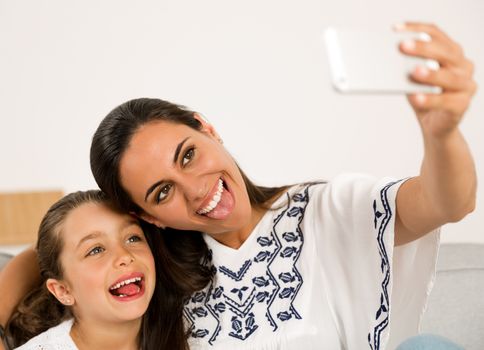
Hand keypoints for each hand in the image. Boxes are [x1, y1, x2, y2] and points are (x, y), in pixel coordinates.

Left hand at [397, 22, 476, 138]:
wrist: (435, 125)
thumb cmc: (424, 96)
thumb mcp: (412, 79)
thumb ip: (407, 67)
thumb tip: (390, 59)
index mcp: (451, 53)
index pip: (436, 34)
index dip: (417, 29)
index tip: (396, 30)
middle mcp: (462, 66)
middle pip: (445, 52)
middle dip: (424, 48)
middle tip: (403, 46)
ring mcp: (465, 85)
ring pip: (450, 77)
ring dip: (430, 74)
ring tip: (414, 72)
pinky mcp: (462, 105)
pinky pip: (447, 102)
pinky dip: (431, 100)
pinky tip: (417, 97)